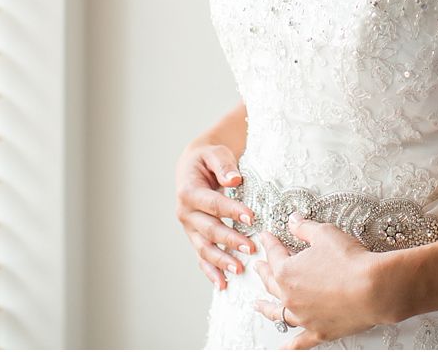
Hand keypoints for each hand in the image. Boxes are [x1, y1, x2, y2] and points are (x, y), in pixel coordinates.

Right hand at [173, 143, 254, 289]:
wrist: (194, 166)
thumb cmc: (207, 159)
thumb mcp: (215, 153)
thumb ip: (224, 165)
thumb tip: (233, 179)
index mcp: (188, 191)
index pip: (213, 204)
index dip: (232, 211)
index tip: (251, 217)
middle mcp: (185, 212)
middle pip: (209, 229)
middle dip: (230, 240)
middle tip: (251, 248)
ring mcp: (189, 228)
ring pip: (203, 247)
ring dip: (221, 260)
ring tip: (239, 268)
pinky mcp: (195, 236)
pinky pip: (201, 257)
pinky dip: (210, 271)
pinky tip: (223, 284)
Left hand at [249, 215, 401, 348]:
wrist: (374, 288)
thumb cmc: (351, 262)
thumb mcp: (325, 234)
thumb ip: (304, 228)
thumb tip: (293, 221)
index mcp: (287, 272)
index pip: (274, 254)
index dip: (269, 243)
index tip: (266, 238)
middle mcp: (290, 297)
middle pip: (272, 283)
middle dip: (264, 272)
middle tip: (259, 266)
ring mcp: (304, 317)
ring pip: (279, 313)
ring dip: (267, 307)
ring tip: (259, 305)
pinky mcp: (319, 331)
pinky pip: (299, 341)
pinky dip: (290, 345)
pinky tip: (283, 347)